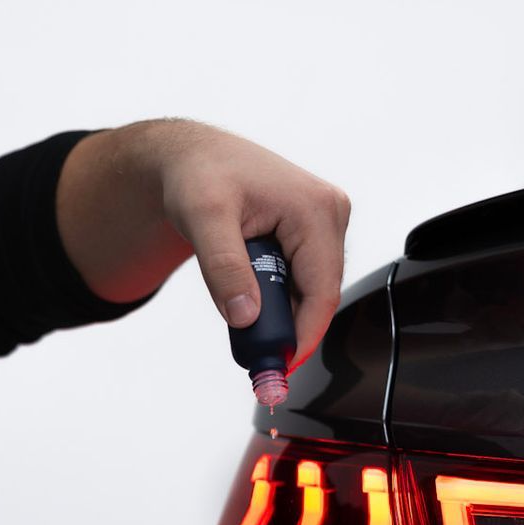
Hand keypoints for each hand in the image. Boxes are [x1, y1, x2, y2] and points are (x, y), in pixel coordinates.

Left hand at [157, 125, 351, 371]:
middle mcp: (329, 214)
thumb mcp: (203, 219)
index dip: (302, 336)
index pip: (322, 291)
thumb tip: (244, 317)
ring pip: (311, 290)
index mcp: (315, 209)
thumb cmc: (199, 175)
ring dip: (280, 313)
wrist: (194, 157)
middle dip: (288, 328)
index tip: (277, 367)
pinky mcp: (312, 233)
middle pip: (319, 294)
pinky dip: (277, 298)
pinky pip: (302, 279)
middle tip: (253, 357)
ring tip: (243, 323)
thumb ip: (224, 268)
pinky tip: (250, 301)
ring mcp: (324, 224)